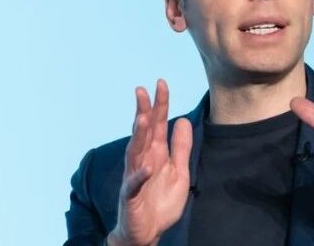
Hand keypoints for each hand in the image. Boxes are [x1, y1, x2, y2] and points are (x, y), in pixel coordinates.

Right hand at [107, 79, 193, 245]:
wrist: (148, 232)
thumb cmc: (160, 202)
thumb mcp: (179, 172)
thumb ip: (180, 148)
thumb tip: (182, 120)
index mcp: (155, 154)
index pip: (157, 125)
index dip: (160, 105)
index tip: (161, 83)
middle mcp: (143, 160)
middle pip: (143, 132)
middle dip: (143, 111)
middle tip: (143, 90)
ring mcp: (134, 176)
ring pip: (135, 152)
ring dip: (138, 136)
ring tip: (142, 118)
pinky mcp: (130, 195)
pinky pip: (134, 183)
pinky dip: (140, 175)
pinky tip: (147, 167)